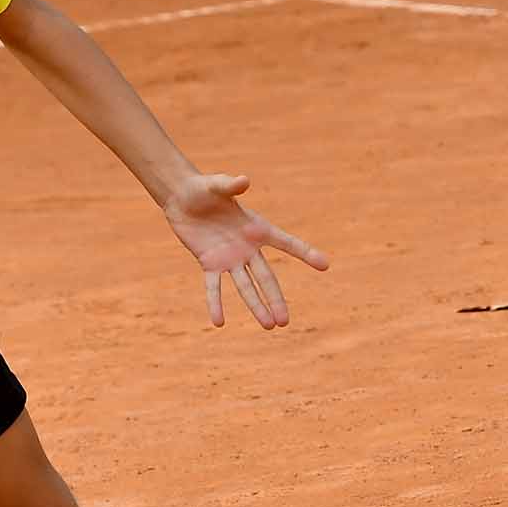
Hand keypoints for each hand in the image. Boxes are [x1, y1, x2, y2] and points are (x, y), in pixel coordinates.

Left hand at [163, 172, 329, 328]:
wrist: (182, 198)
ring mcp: (229, 259)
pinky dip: (215, 303)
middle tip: (285, 322)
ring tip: (268, 326)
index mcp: (257, 229)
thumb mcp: (217, 185)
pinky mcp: (209, 263)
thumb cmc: (205, 188)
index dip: (305, 253)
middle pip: (266, 278)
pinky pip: (213, 287)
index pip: (286, 243)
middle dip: (276, 299)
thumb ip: (231, 185)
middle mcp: (247, 249)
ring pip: (245, 287)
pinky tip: (218, 322)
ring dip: (255, 306)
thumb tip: (243, 180)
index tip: (325, 265)